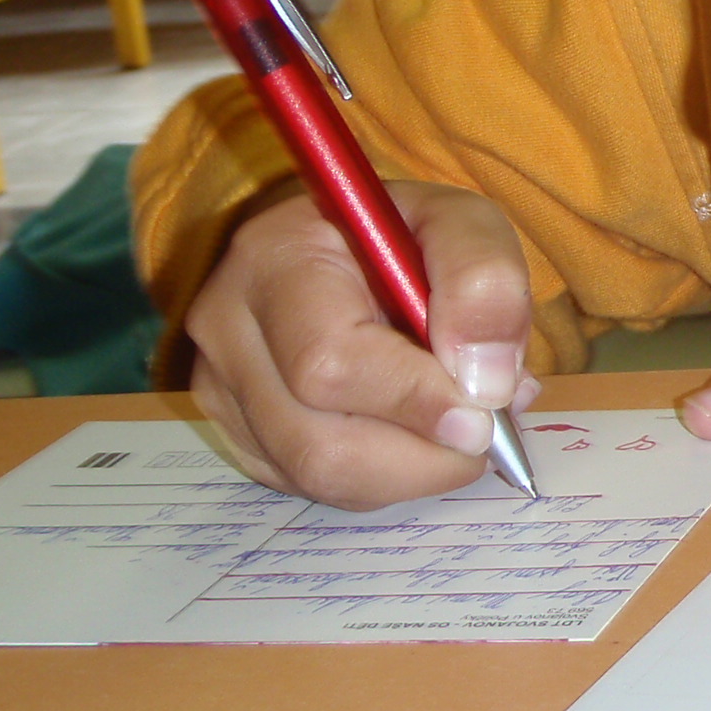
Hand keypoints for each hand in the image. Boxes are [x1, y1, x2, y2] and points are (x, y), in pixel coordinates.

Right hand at [184, 181, 540, 509]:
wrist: (347, 249)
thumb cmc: (404, 234)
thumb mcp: (461, 221)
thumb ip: (483, 280)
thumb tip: (487, 383)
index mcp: (272, 258)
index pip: (328, 362)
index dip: (413, 400)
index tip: (483, 415)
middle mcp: (227, 332)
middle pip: (317, 444)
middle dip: (422, 455)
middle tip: (486, 431)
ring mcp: (224, 394)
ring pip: (320, 478)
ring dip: (412, 470)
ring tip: (459, 424)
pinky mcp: (239, 438)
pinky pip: (317, 488)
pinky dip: (385, 476)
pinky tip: (414, 430)